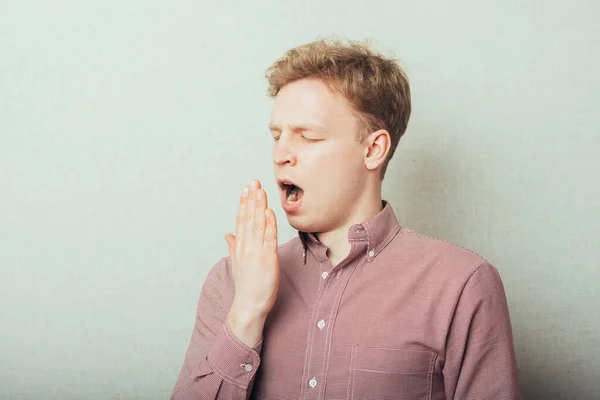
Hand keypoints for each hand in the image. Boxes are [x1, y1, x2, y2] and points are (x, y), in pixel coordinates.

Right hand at [224, 179, 279, 346]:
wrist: (249, 304)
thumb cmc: (246, 286)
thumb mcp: (237, 264)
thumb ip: (233, 247)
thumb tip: (227, 235)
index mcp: (239, 246)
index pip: (241, 220)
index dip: (244, 203)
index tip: (246, 189)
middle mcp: (246, 246)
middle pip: (248, 217)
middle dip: (251, 199)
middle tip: (253, 182)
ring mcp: (256, 251)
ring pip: (257, 223)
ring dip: (259, 206)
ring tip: (260, 190)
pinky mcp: (268, 257)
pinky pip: (269, 237)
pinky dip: (269, 223)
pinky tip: (269, 211)